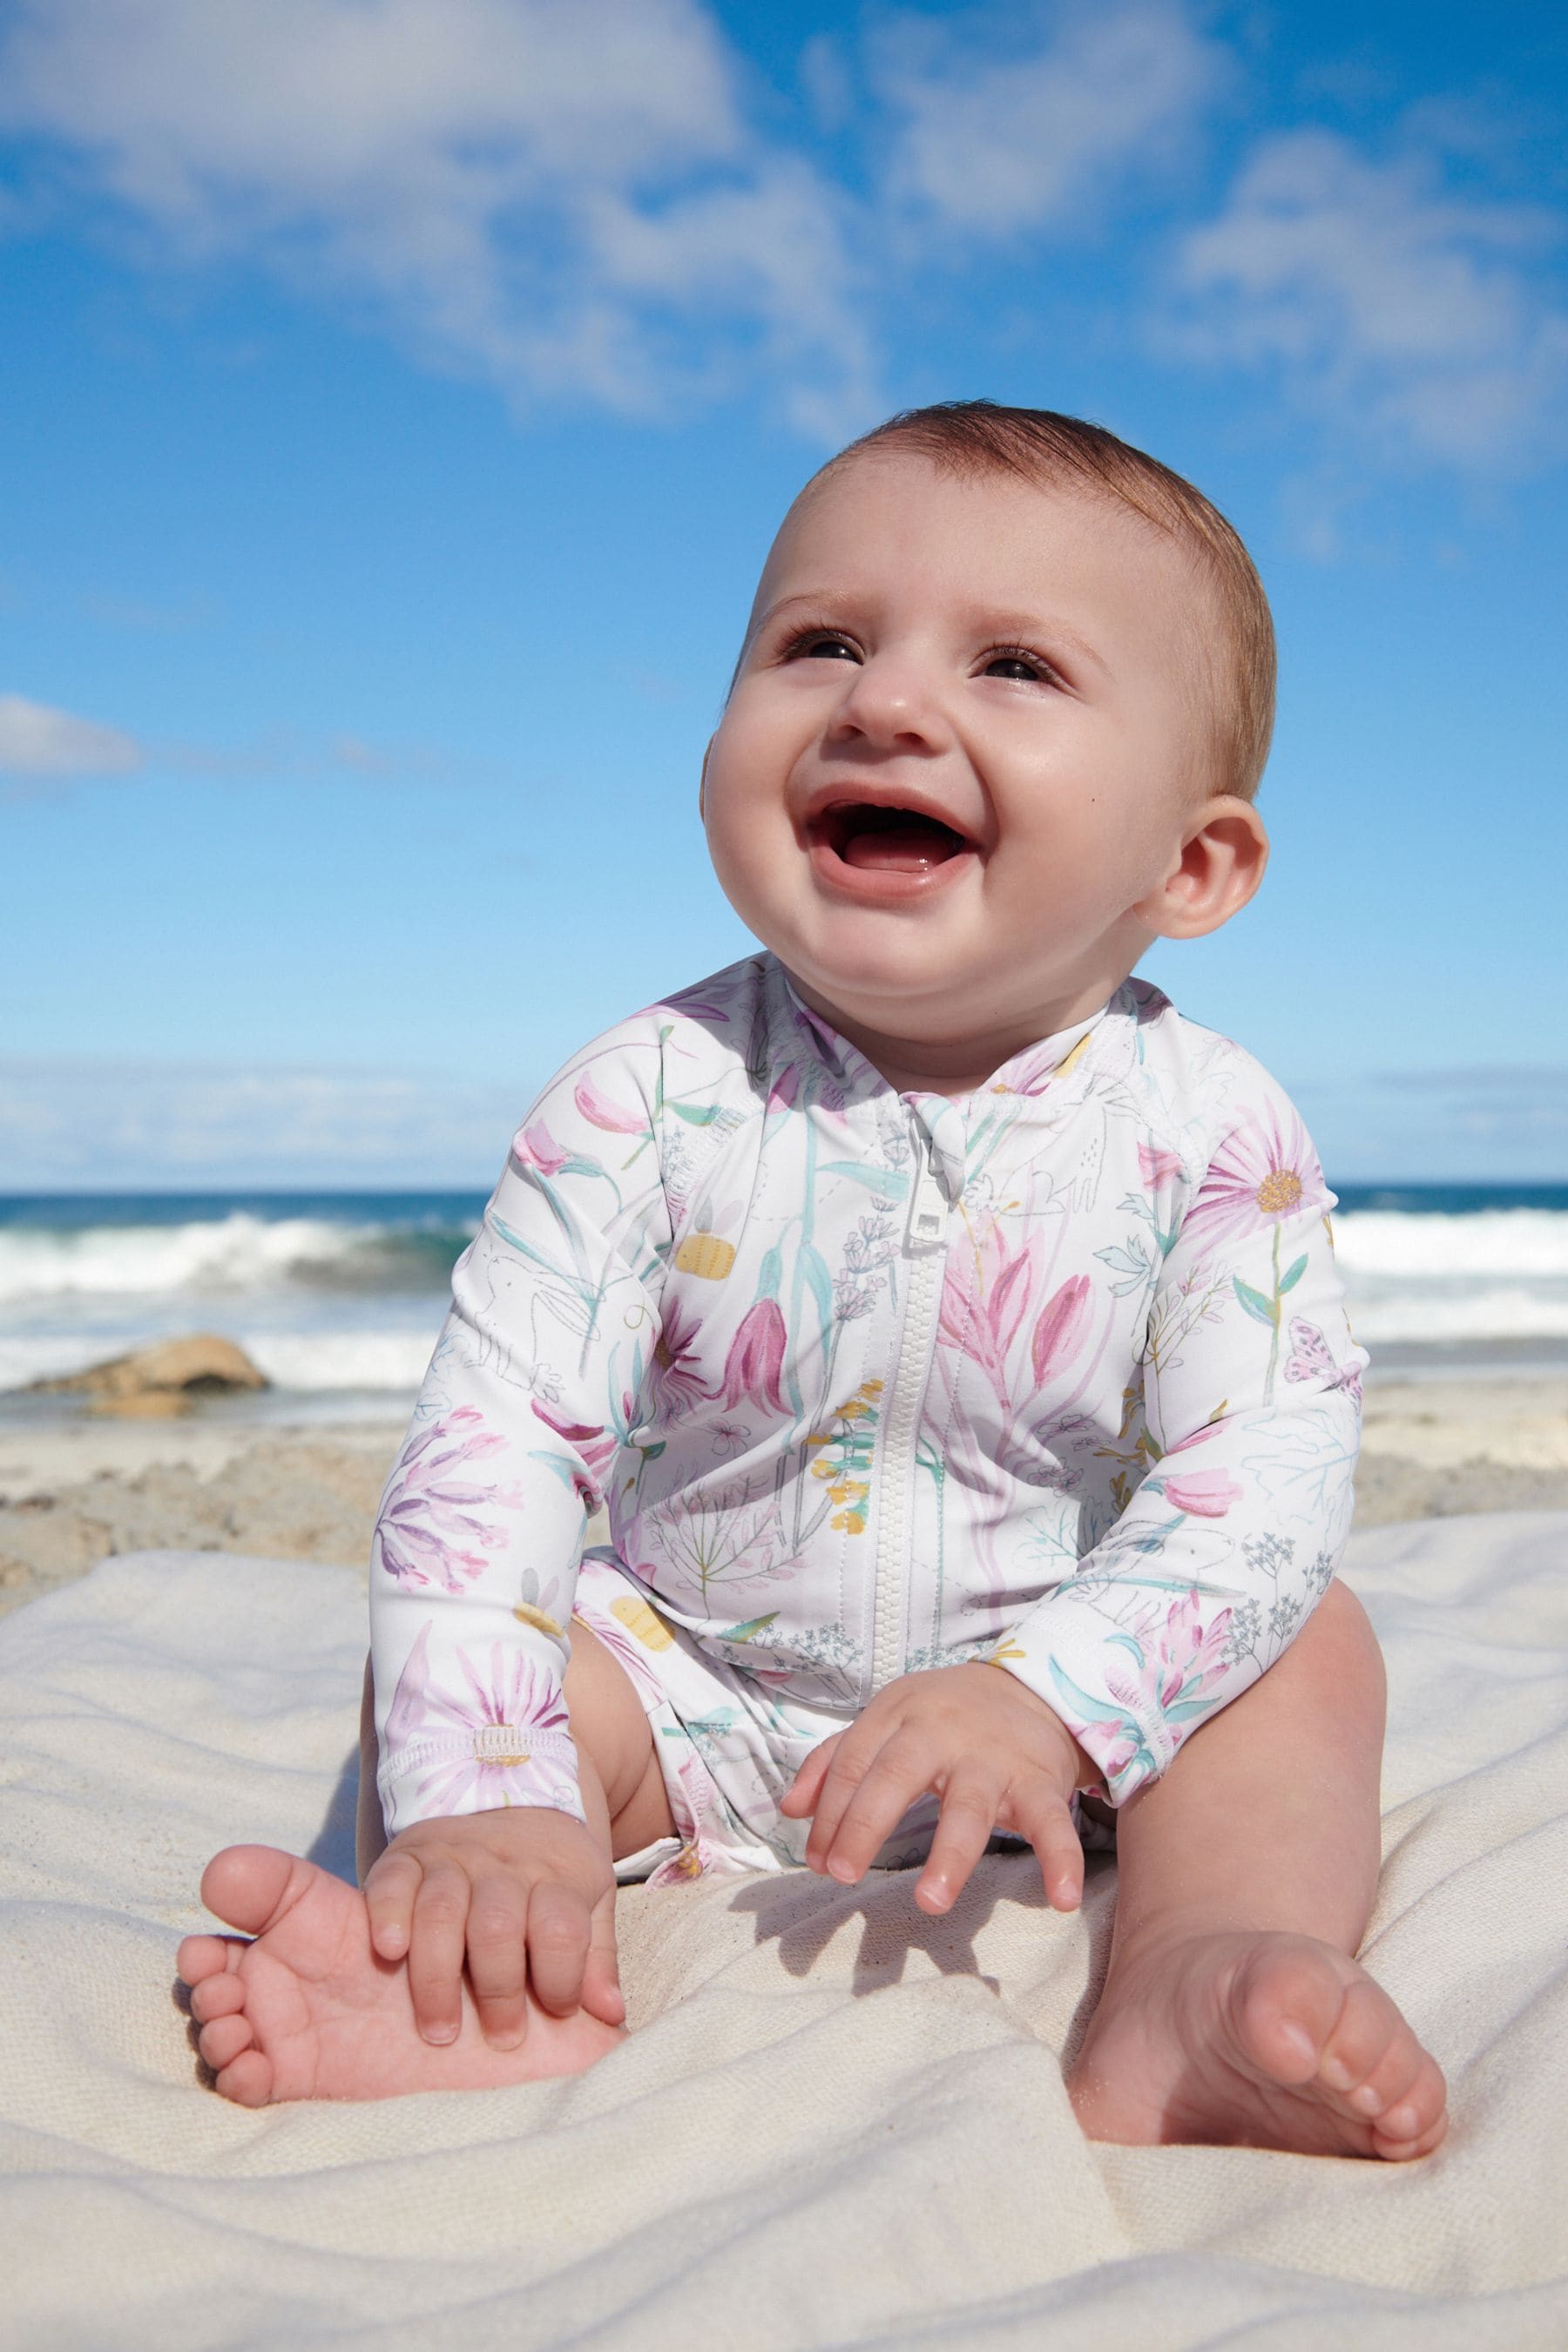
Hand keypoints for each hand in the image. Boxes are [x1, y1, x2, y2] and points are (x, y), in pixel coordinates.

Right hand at [360, 1805, 621, 2050]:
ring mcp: (451, 1856)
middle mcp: (501, 1864)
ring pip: (441, 1912)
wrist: (510, 1795)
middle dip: (498, 1990)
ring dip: (438, 1978)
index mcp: (554, 1877)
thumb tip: (612, 2015)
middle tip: (501, 2038)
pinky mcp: (407, 1855)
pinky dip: (387, 1916)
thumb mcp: (589, 1902)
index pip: (560, 1928)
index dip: (562, 1977)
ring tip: (441, 2031)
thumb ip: (596, 1959)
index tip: (558, 2011)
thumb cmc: (551, 1873)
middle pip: (497, 1926)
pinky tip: (390, 1953)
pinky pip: (392, 1883)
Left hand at [779, 1663, 1099, 1914]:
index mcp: (898, 1716)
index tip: (819, 1862)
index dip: (830, 1814)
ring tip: (930, 1901)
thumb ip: (834, 1760)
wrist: (1032, 1685)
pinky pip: (1051, 1822)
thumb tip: (790, 1809)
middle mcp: (942, 1733)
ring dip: (950, 1855)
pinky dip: (1059, 1858)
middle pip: (896, 1776)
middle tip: (843, 1874)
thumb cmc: (944, 1714)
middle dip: (866, 1824)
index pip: (853, 1764)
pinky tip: (1057, 1899)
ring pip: (969, 1807)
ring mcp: (992, 1759)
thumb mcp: (886, 1720)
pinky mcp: (1040, 1781)